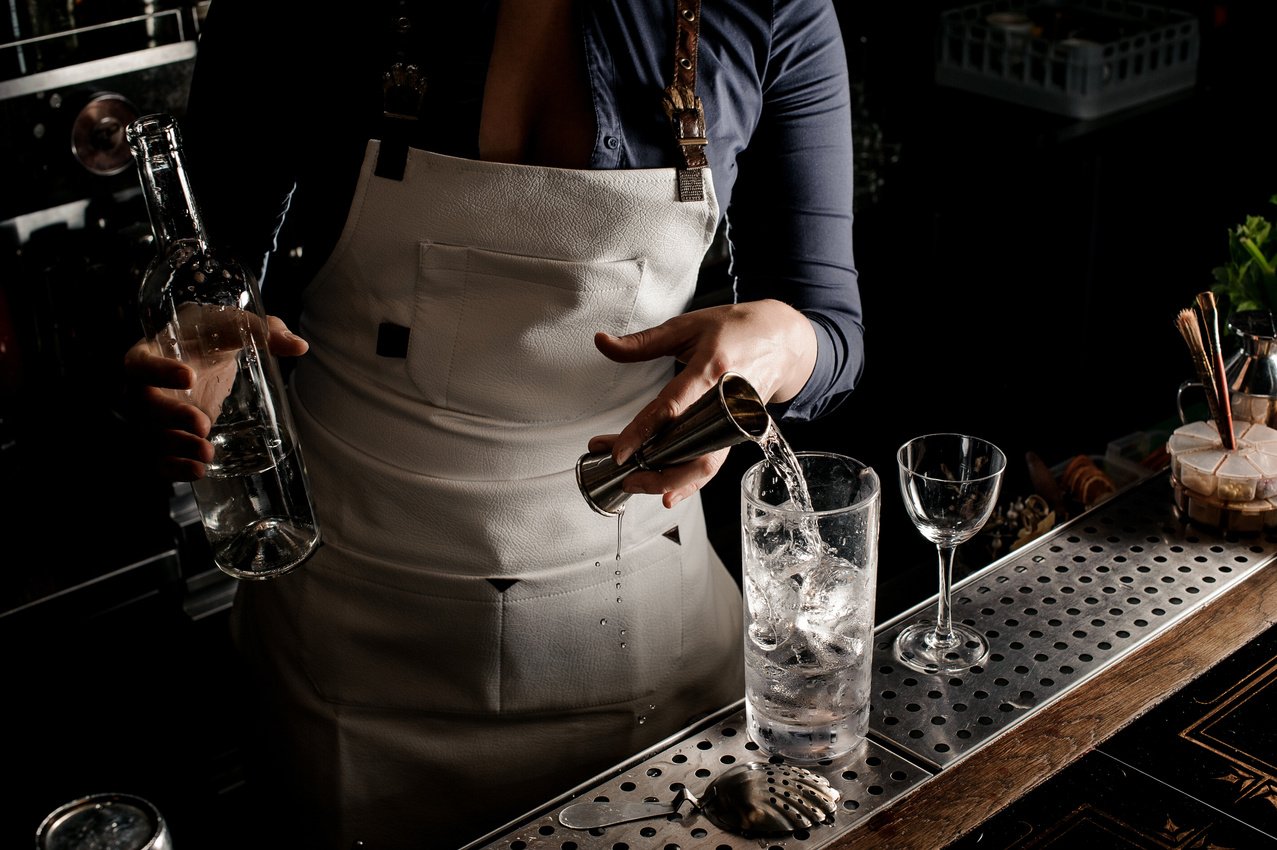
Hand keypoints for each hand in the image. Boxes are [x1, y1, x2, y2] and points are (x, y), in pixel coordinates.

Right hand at [123, 311, 307, 480]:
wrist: (199, 351)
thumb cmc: (210, 334)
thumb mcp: (232, 325)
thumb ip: (262, 330)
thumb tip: (299, 346)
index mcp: (151, 353)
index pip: (142, 363)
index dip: (159, 371)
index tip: (190, 377)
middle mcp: (143, 387)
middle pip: (144, 406)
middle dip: (172, 418)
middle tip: (202, 425)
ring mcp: (152, 416)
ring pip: (152, 436)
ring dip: (177, 448)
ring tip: (207, 453)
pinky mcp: (167, 437)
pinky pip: (160, 458)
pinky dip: (175, 469)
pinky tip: (199, 471)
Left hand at [592, 299, 816, 507]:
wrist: (784, 340)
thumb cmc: (736, 329)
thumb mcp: (687, 326)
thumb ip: (643, 341)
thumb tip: (603, 343)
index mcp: (711, 369)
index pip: (672, 408)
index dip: (643, 433)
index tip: (619, 452)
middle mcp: (726, 401)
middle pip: (691, 448)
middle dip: (656, 470)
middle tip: (623, 475)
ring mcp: (734, 421)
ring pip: (705, 464)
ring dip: (670, 481)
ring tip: (637, 483)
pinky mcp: (736, 432)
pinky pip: (712, 462)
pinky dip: (690, 481)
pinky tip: (669, 493)